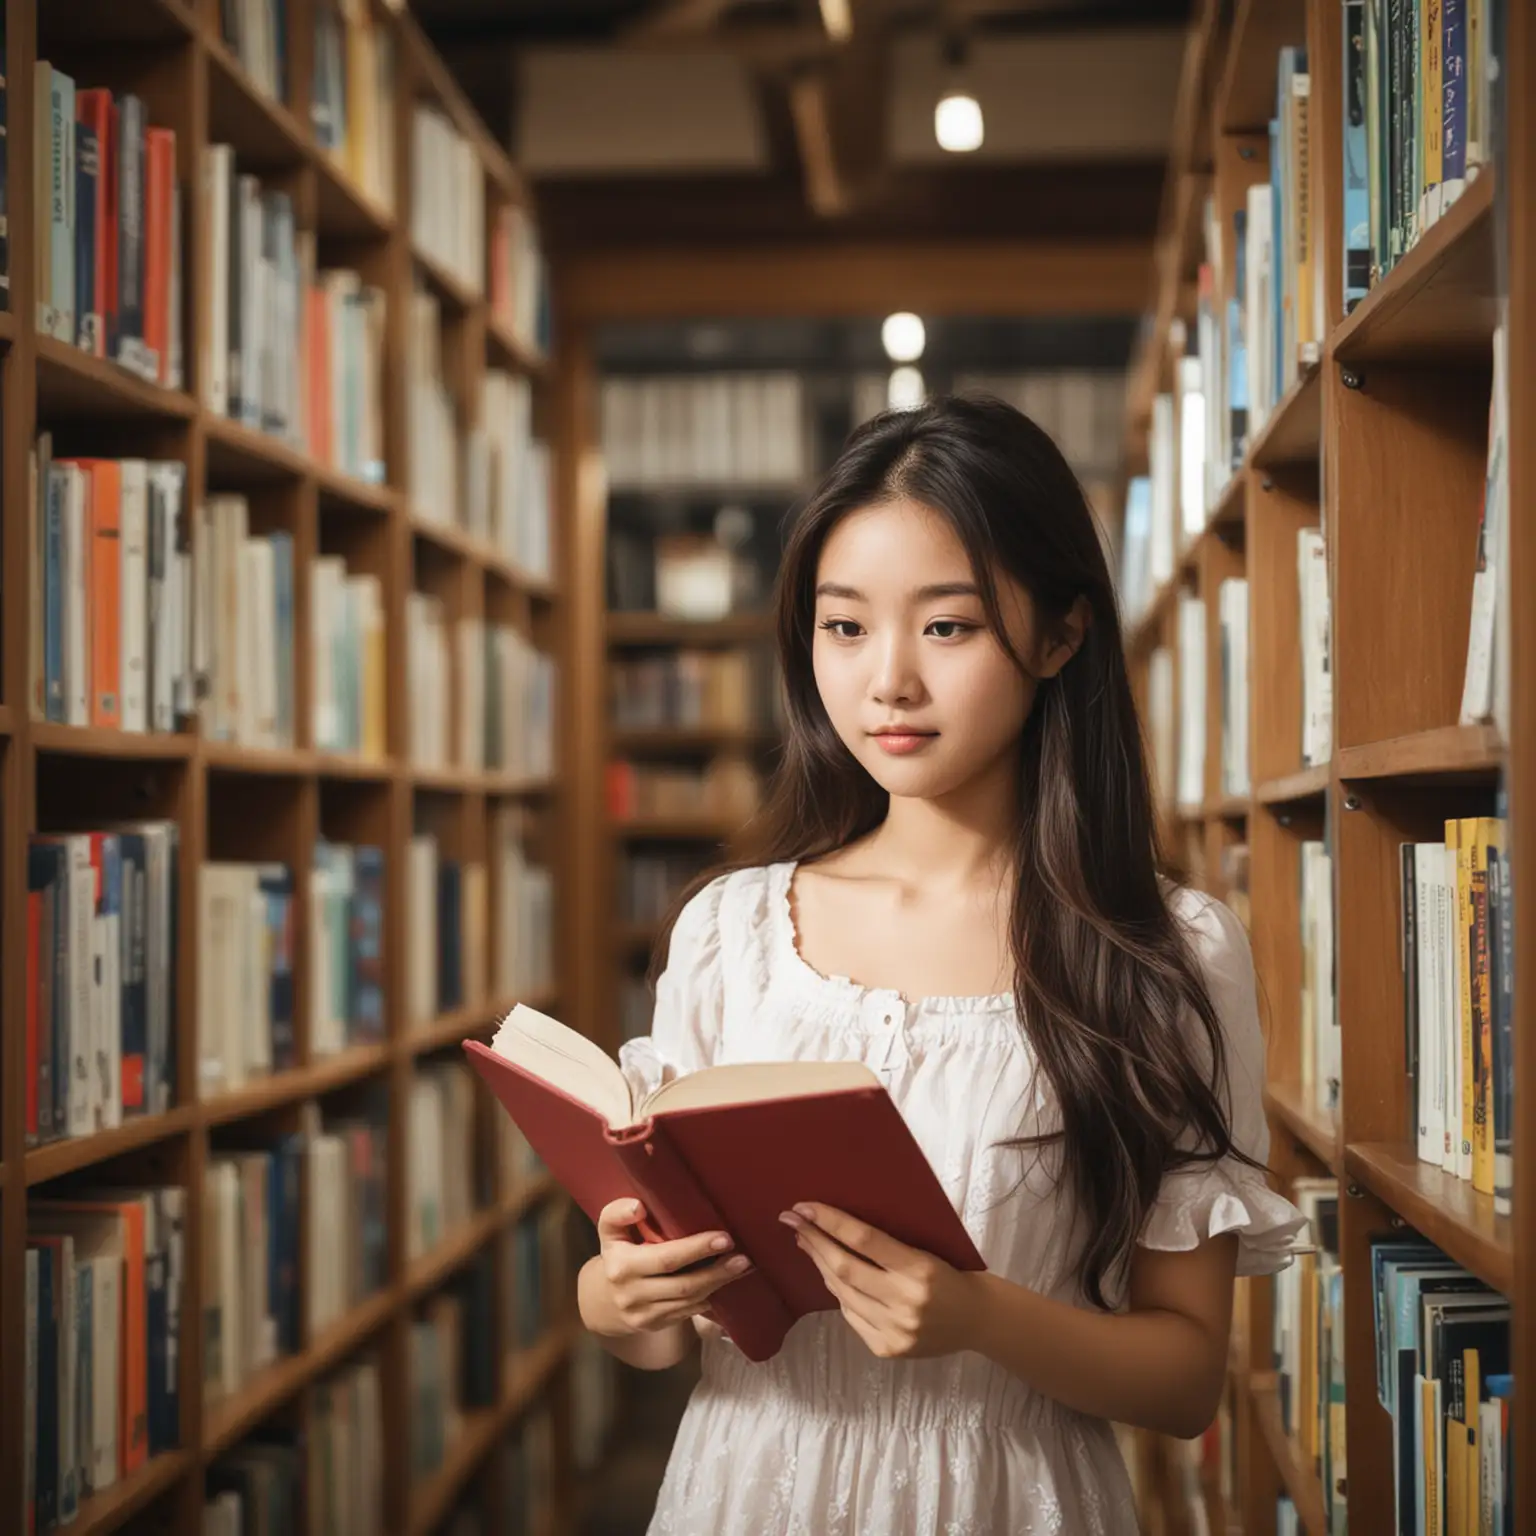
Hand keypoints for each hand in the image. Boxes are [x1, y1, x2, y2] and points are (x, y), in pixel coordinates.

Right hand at [592, 1198, 751, 1336]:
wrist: (602, 1300)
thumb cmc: (616, 1254)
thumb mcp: (609, 1231)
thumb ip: (617, 1214)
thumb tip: (640, 1207)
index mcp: (622, 1265)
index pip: (666, 1258)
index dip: (697, 1249)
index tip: (725, 1237)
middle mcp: (632, 1293)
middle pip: (684, 1284)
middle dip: (717, 1271)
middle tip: (743, 1258)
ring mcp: (643, 1314)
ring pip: (689, 1301)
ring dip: (718, 1285)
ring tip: (741, 1269)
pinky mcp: (654, 1326)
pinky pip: (687, 1313)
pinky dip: (708, 1299)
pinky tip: (724, 1286)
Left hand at [781, 1203, 981, 1359]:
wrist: (976, 1320)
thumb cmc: (949, 1273)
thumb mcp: (925, 1250)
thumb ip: (886, 1244)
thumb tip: (835, 1225)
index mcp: (919, 1269)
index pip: (864, 1239)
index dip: (830, 1221)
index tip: (803, 1207)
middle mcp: (905, 1302)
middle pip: (844, 1268)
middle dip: (814, 1241)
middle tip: (792, 1221)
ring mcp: (895, 1330)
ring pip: (842, 1293)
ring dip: (820, 1265)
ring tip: (808, 1244)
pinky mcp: (887, 1349)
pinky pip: (850, 1315)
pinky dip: (838, 1293)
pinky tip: (831, 1276)